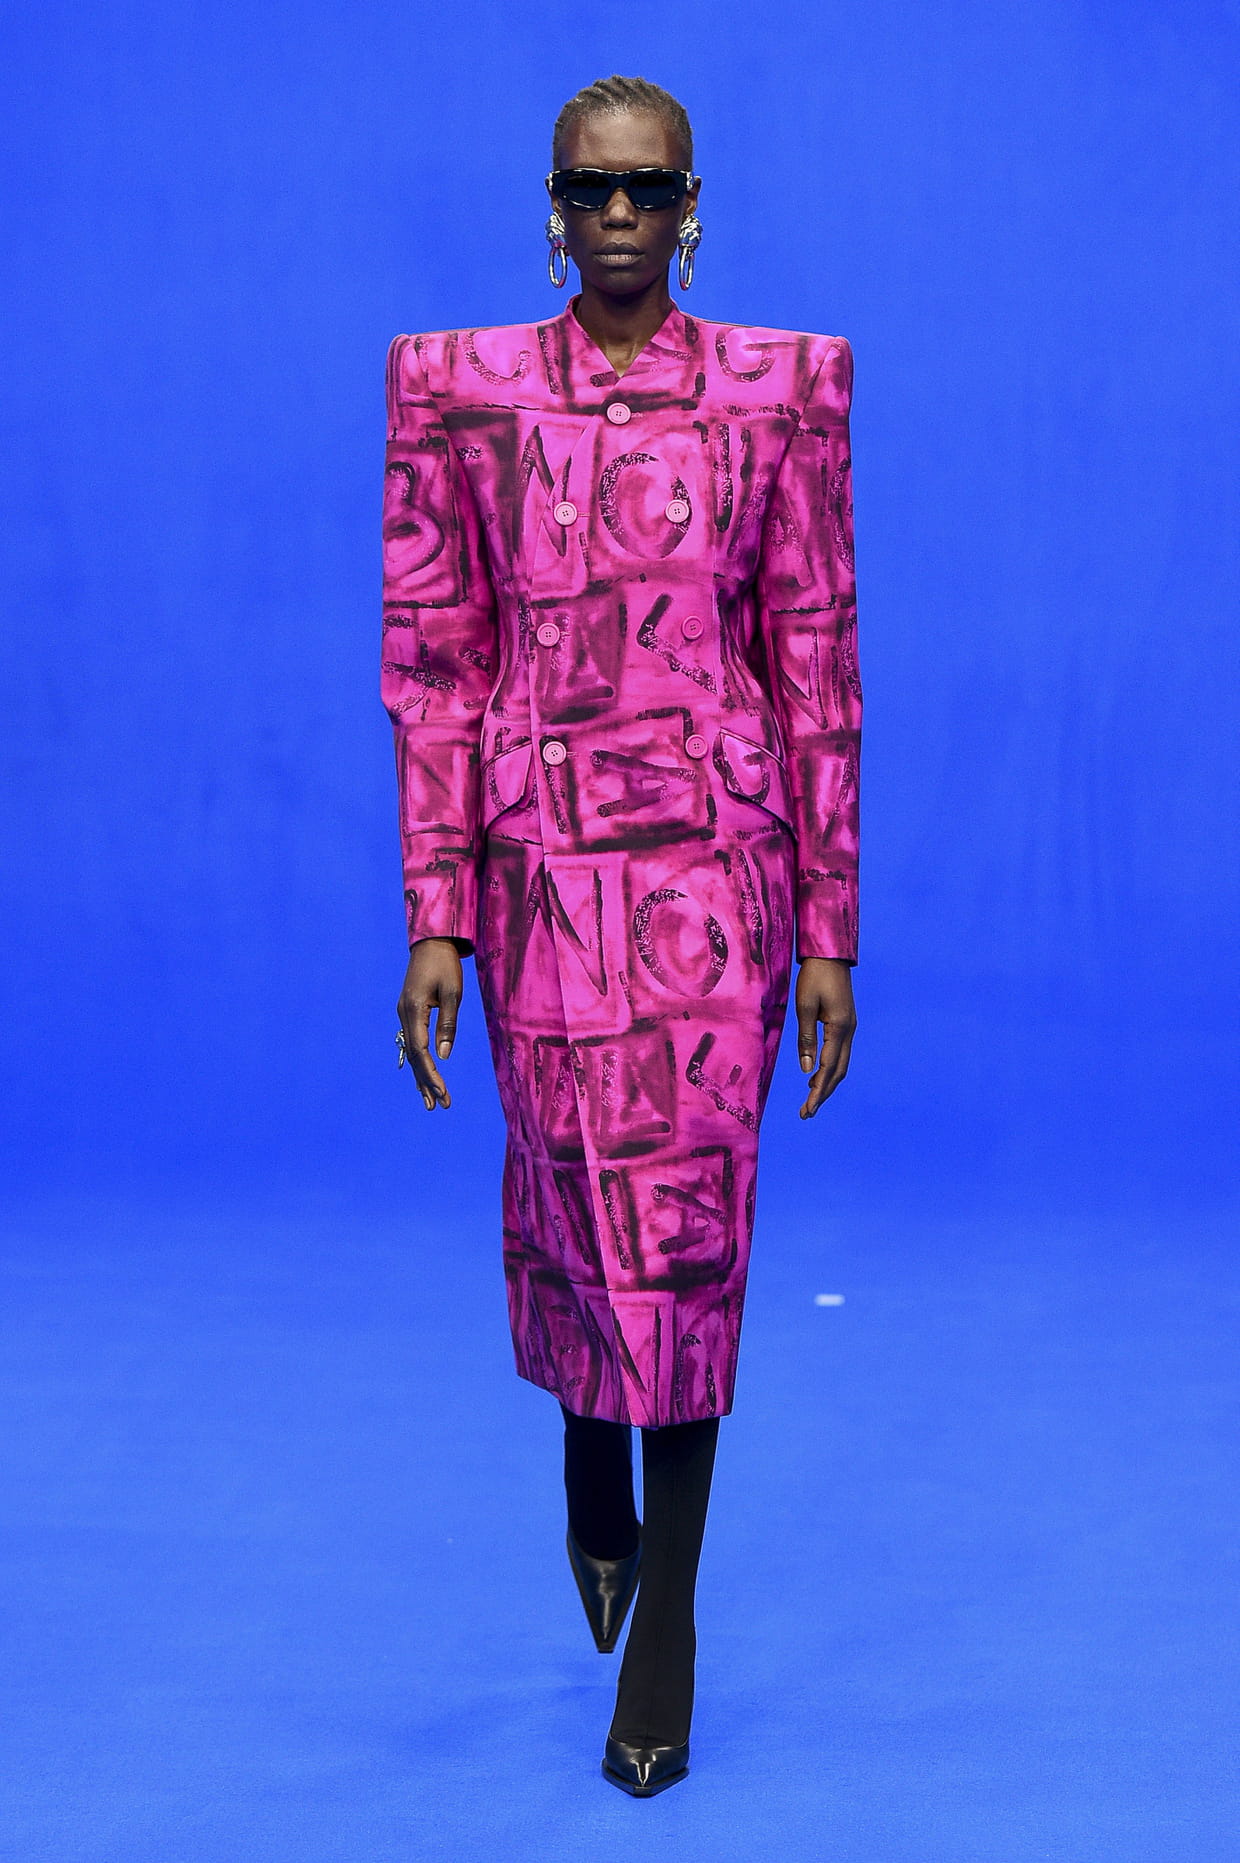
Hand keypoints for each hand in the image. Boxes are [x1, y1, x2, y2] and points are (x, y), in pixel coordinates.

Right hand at [397, 939, 463, 1110]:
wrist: (431, 942)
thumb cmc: (445, 965)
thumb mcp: (453, 993)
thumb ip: (448, 1025)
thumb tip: (444, 1056)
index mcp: (414, 1010)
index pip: (421, 1051)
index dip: (431, 1074)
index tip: (443, 1092)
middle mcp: (404, 1015)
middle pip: (414, 1057)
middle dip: (426, 1083)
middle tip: (439, 1106)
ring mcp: (404, 1014)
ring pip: (411, 1052)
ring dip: (421, 1077)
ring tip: (430, 1102)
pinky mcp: (408, 1011)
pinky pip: (412, 1042)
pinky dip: (418, 1061)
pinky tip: (422, 1077)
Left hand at [795, 958, 856, 1118]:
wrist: (830, 955)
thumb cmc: (814, 976)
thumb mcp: (804, 1006)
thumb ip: (806, 1038)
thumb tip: (806, 1070)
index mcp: (840, 1028)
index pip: (828, 1068)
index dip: (818, 1091)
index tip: (807, 1110)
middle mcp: (849, 1031)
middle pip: (838, 1072)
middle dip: (823, 1094)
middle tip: (806, 1113)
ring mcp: (849, 1027)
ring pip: (841, 1064)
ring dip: (827, 1083)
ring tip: (810, 1100)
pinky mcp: (845, 1023)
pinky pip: (839, 1053)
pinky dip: (829, 1069)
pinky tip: (816, 1075)